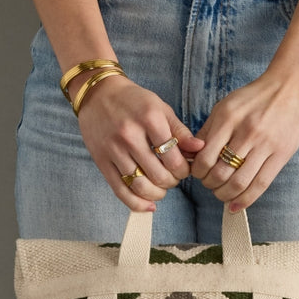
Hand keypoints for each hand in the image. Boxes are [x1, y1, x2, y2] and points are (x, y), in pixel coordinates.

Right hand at [74, 74, 204, 211]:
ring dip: (157, 193)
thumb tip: (200, 149)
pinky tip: (149, 206)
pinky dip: (137, 204)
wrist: (98, 93)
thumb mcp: (160, 108)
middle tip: (172, 178)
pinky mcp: (102, 161)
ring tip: (161, 188)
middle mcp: (130, 135)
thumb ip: (180, 131)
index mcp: (149, 119)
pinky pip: (121, 191)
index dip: (184, 171)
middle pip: (159, 176)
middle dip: (172, 182)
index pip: (174, 158)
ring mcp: (114, 150)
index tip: (183, 170)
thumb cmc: (134, 101)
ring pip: (141, 186)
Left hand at [190, 71, 298, 210]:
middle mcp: (246, 132)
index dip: (198, 172)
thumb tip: (192, 155)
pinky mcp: (281, 154)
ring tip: (222, 194)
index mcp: (228, 118)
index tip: (199, 174)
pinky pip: (260, 184)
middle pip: (220, 173)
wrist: (292, 86)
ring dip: (225, 195)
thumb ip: (209, 129)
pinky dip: (245, 200)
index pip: (205, 157)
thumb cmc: (255, 97)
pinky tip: (236, 206)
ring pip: (239, 183)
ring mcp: (265, 144)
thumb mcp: (227, 105)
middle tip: (210, 184)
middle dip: (210, 185)